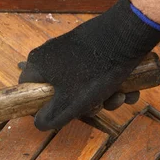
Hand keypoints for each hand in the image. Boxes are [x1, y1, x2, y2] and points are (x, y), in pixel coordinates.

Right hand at [19, 0, 159, 130]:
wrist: (127, 36)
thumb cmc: (93, 70)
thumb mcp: (69, 103)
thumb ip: (50, 117)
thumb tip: (39, 123)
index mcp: (39, 65)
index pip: (30, 91)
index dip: (43, 109)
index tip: (62, 117)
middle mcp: (52, 55)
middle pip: (61, 92)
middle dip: (85, 105)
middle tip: (100, 107)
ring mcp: (73, 51)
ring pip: (83, 85)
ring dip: (104, 97)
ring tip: (121, 96)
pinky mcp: (92, 48)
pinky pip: (96, 73)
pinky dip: (112, 84)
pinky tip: (129, 90)